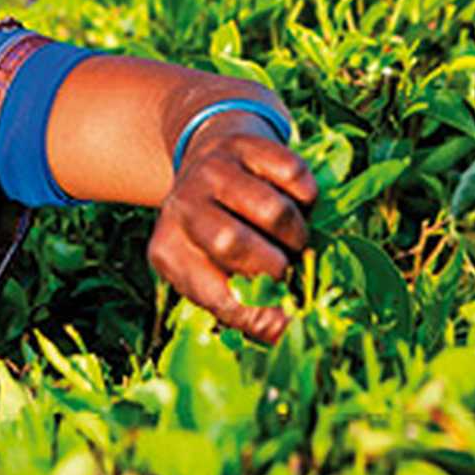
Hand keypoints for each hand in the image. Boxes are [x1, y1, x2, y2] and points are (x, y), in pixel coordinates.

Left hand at [147, 127, 315, 342]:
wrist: (212, 152)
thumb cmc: (220, 229)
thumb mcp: (216, 270)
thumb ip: (247, 308)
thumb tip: (288, 331)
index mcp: (167, 252)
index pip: (214, 294)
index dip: (258, 313)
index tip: (287, 319)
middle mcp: (180, 208)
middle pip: (232, 244)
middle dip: (276, 265)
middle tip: (289, 268)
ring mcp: (211, 171)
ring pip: (272, 211)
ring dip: (297, 233)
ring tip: (294, 238)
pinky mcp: (243, 143)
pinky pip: (294, 175)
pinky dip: (307, 197)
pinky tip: (295, 202)